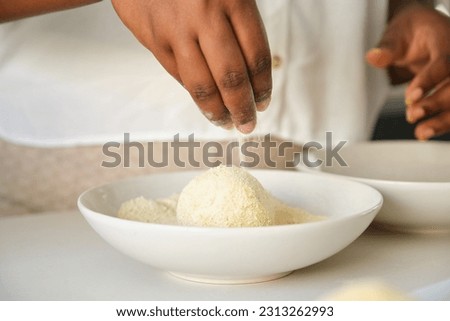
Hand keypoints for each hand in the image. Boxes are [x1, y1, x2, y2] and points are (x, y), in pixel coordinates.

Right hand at [111, 0, 271, 133]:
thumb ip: (241, 25)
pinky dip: (194, 92)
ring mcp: (177, 29)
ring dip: (216, 110)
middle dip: (241, 108)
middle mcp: (205, 15)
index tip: (263, 103)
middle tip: (247, 124)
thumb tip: (252, 74)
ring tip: (225, 122)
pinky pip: (178, 75)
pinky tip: (204, 101)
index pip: (256, 56)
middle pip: (231, 77)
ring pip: (201, 84)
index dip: (262, 87)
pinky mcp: (154, 38)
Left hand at [365, 3, 449, 139]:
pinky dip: (443, 122)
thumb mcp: (394, 35)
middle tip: (413, 115)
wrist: (422, 31)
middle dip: (437, 103)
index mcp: (444, 39)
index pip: (444, 62)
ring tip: (421, 133)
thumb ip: (386, 48)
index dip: (429, 80)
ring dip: (443, 120)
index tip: (410, 97)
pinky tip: (426, 133)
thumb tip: (373, 57)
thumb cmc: (409, 33)